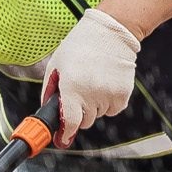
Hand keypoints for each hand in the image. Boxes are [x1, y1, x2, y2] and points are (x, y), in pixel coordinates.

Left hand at [41, 8, 139, 145]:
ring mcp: (108, 95)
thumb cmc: (80, 46)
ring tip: (93, 82)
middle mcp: (91, 94)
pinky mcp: (123, 94)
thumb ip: (50, 91)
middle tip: (80, 93)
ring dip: (95, 106)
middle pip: (85, 121)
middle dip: (80, 113)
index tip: (63, 138)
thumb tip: (48, 111)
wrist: (110, 33)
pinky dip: (109, 102)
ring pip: (99, 115)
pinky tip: (105, 84)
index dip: (66, 133)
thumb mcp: (56, 65)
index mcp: (71, 88)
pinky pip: (113, 110)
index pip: (70, 123)